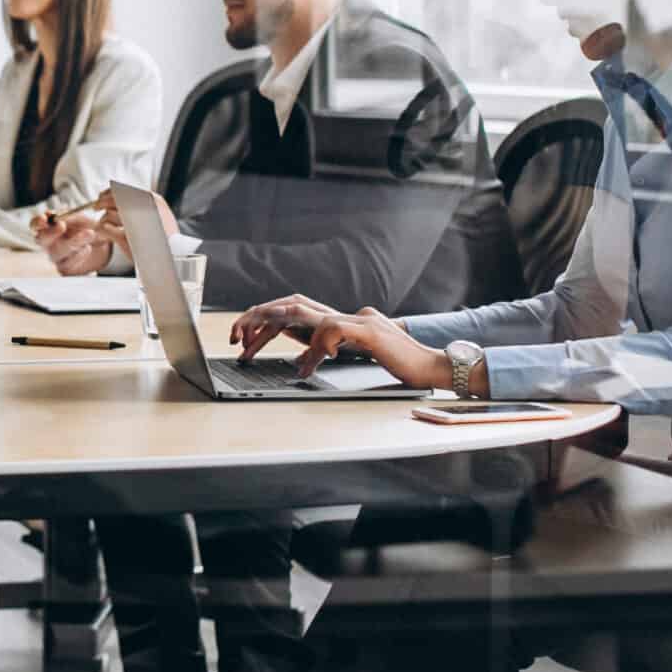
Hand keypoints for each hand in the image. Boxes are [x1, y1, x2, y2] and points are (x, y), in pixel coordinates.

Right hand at [34, 210, 114, 276]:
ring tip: (90, 233)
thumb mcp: (80, 218)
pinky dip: (79, 255)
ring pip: (58, 251)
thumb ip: (69, 216)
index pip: (35, 225)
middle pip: (40, 239)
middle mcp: (49, 243)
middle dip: (50, 232)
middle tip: (62, 225)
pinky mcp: (65, 269)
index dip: (37, 222)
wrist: (101, 245)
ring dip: (74, 241)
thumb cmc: (85, 228)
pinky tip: (88, 248)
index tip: (44, 218)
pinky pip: (68, 263)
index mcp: (48, 227)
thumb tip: (57, 216)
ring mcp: (55, 257)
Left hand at [230, 296, 440, 386]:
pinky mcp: (369, 332)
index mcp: (343, 319)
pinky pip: (330, 331)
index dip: (266, 320)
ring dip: (274, 332)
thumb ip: (334, 347)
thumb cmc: (400, 365)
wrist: (435, 367)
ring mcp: (358, 320)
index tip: (244, 339)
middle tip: (237, 340)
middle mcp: (347, 314)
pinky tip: (307, 367)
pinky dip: (314, 348)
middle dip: (258, 319)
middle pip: (291, 305)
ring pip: (303, 312)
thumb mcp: (357, 355)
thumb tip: (304, 353)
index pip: (296, 310)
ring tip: (256, 352)